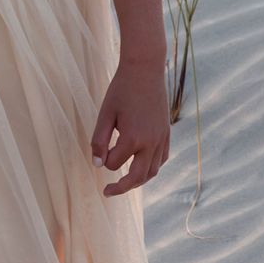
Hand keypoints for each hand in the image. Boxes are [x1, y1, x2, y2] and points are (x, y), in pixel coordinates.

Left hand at [91, 53, 171, 195]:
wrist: (145, 70)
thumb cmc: (121, 90)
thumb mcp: (105, 114)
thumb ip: (99, 141)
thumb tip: (97, 165)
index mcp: (133, 138)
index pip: (114, 164)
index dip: (103, 159)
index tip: (99, 149)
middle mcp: (151, 142)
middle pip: (137, 177)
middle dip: (122, 188)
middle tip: (107, 192)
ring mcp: (161, 139)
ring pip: (152, 172)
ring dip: (138, 181)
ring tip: (124, 182)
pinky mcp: (167, 134)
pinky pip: (162, 159)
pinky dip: (151, 167)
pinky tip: (141, 165)